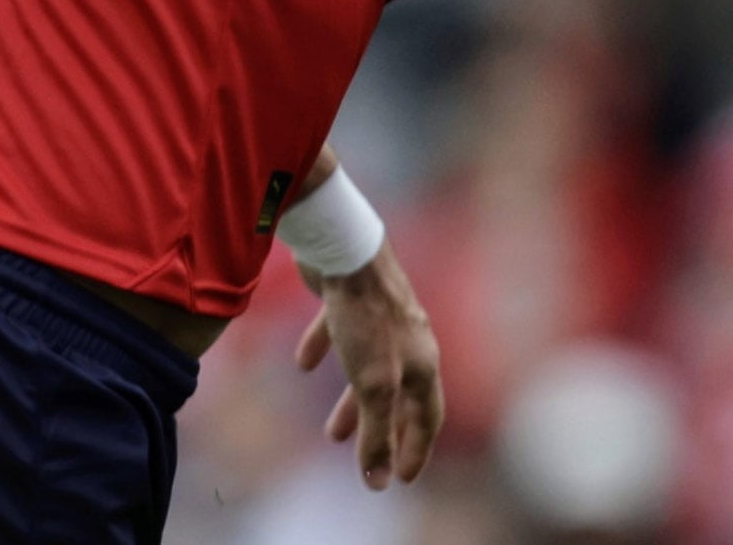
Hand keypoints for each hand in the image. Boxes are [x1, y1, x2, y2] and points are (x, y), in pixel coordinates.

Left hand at [292, 244, 443, 491]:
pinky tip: (303, 362)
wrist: (345, 249)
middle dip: (382, 432)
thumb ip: (377, 433)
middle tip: (368, 461)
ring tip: (330, 434)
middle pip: (399, 396)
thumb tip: (378, 484)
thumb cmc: (368, 318)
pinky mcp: (350, 300)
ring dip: (351, 403)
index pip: (429, 416)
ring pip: (369, 370)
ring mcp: (381, 318)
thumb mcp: (374, 385)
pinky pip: (340, 334)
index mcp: (423, 361)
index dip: (416, 449)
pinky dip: (325, 351)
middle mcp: (408, 340)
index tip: (402, 478)